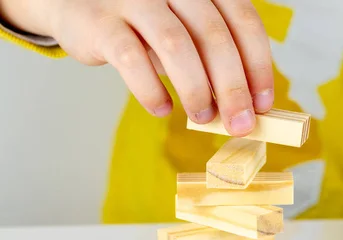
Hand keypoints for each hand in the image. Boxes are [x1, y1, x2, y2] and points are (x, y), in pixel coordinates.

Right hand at [5, 0, 272, 134]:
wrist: (78, 2)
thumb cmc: (146, 23)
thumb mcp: (187, 30)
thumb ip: (213, 58)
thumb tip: (245, 106)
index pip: (244, 21)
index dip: (258, 65)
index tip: (264, 104)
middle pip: (214, 35)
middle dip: (233, 88)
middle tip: (240, 124)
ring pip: (175, 45)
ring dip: (196, 90)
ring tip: (203, 117)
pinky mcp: (101, 21)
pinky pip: (131, 60)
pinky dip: (151, 90)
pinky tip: (162, 108)